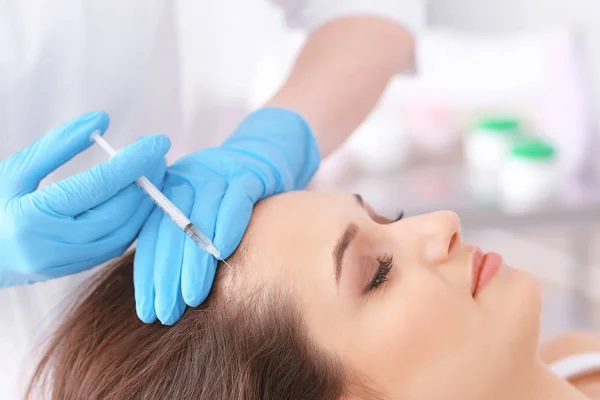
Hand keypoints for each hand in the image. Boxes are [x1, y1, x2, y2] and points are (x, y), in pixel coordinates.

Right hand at [0, 111, 170, 285]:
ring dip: (147, 201)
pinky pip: (118, 244)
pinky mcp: (78, 269)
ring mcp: (68, 263)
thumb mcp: (15, 170)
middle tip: (159, 155)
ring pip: (125, 231)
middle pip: (120, 210)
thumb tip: (101, 120)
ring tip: (155, 173)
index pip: (100, 185)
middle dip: (147, 180)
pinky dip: (135, 219)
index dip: (135, 161)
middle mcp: (56, 245)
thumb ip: (58, 144)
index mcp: (35, 217)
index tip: (158, 142)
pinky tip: (140, 198)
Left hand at [134, 107, 320, 324]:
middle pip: (170, 230)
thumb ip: (181, 239)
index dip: (148, 274)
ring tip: (191, 297)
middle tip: (166, 312)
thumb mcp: (202, 211)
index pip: (152, 235)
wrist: (268, 153)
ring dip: (194, 261)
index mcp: (169, 190)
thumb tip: (165, 292)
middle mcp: (187, 178)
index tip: (148, 310)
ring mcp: (216, 173)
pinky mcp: (247, 172)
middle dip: (166, 276)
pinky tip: (223, 253)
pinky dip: (228, 225)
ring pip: (199, 218)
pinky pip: (235, 200)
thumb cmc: (233, 196)